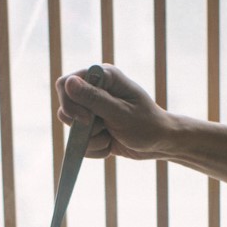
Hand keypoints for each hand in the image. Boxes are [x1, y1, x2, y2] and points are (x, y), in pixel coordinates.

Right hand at [55, 64, 177, 161]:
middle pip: (65, 108)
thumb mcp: (121, 113)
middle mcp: (94, 90)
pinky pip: (79, 143)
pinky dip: (95, 149)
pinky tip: (111, 145)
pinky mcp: (92, 128)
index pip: (66, 83)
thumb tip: (68, 82)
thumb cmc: (146, 125)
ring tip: (112, 136)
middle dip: (84, 127)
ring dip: (92, 140)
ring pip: (72, 129)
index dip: (71, 103)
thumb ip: (94, 98)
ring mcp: (92, 110)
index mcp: (103, 77)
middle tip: (106, 129)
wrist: (160, 143)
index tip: (87, 119)